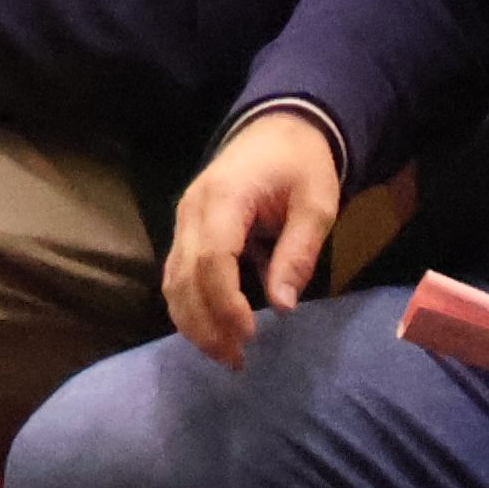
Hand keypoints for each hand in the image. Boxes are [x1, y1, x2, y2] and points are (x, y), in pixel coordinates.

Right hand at [164, 106, 350, 363]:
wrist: (280, 127)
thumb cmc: (302, 164)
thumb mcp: (316, 203)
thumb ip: (299, 253)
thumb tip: (283, 306)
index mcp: (224, 198)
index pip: (212, 259)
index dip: (226, 303)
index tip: (251, 335)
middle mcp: (192, 210)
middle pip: (184, 277)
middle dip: (207, 325)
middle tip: (237, 360)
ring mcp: (183, 219)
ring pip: (172, 281)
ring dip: (193, 322)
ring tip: (226, 354)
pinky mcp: (185, 230)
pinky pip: (176, 274)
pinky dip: (189, 306)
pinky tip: (213, 330)